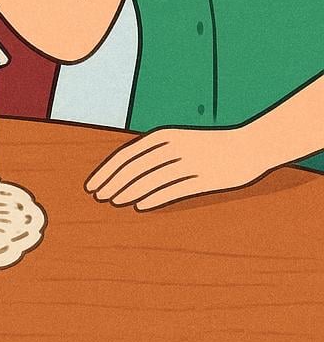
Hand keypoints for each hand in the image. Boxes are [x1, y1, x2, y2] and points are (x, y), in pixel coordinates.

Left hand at [85, 127, 266, 209]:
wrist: (249, 144)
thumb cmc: (208, 144)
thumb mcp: (178, 140)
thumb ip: (155, 151)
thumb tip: (128, 170)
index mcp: (163, 136)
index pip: (126, 155)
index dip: (107, 171)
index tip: (92, 185)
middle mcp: (173, 147)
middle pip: (134, 168)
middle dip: (113, 183)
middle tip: (97, 197)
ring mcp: (189, 163)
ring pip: (151, 179)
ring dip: (129, 192)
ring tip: (114, 202)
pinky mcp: (205, 179)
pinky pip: (174, 190)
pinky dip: (154, 197)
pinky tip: (140, 206)